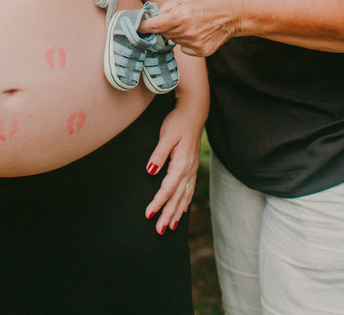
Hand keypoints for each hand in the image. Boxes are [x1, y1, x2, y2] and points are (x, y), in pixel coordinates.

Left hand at [140, 0, 240, 57]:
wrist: (237, 13)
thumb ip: (170, 6)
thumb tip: (157, 14)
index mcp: (181, 16)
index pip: (153, 26)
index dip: (142, 26)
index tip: (136, 25)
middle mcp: (186, 33)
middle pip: (162, 33)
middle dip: (162, 26)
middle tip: (172, 17)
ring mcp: (194, 44)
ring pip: (173, 40)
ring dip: (175, 32)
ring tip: (190, 22)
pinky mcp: (201, 51)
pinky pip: (184, 48)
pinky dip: (186, 41)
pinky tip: (198, 31)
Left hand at [144, 100, 204, 234]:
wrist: (194, 112)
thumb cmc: (178, 122)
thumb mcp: (166, 136)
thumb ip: (158, 154)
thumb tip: (150, 171)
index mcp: (181, 164)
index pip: (168, 188)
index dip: (158, 203)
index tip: (149, 215)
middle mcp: (189, 169)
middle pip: (177, 197)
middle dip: (168, 214)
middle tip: (160, 230)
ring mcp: (192, 169)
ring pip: (184, 196)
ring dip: (177, 212)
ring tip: (171, 226)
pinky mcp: (192, 166)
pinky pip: (189, 189)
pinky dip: (185, 201)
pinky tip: (183, 209)